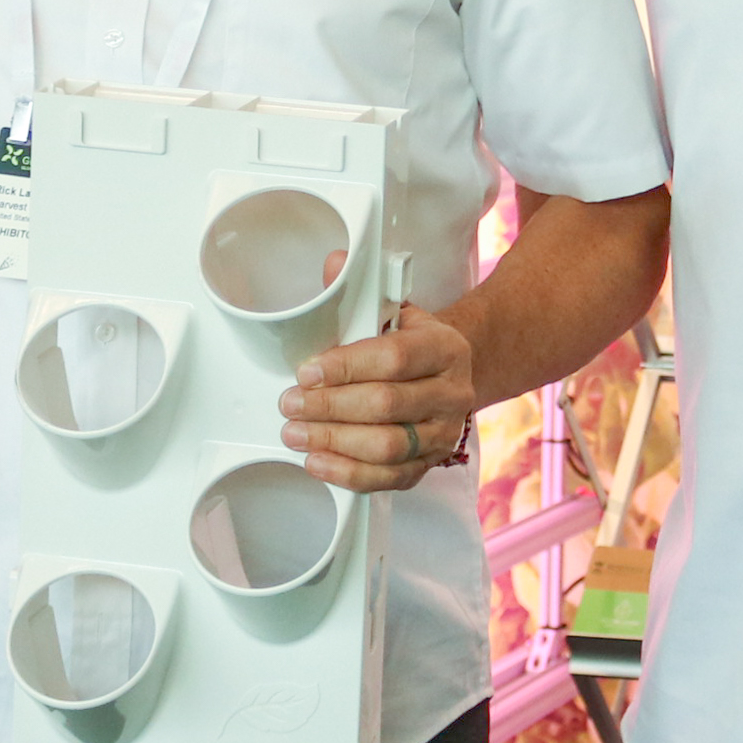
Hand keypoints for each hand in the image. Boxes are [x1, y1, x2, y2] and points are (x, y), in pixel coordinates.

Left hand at [278, 305, 476, 492]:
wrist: (448, 375)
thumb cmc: (412, 343)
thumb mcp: (393, 310)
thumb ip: (360, 290)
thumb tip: (334, 264)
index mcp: (445, 347)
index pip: (394, 358)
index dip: (345, 367)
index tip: (307, 371)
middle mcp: (453, 393)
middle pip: (386, 405)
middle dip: (329, 406)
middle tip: (290, 403)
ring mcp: (444, 434)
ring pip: (387, 446)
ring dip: (333, 441)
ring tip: (295, 432)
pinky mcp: (430, 464)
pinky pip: (388, 478)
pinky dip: (348, 473)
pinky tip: (317, 461)